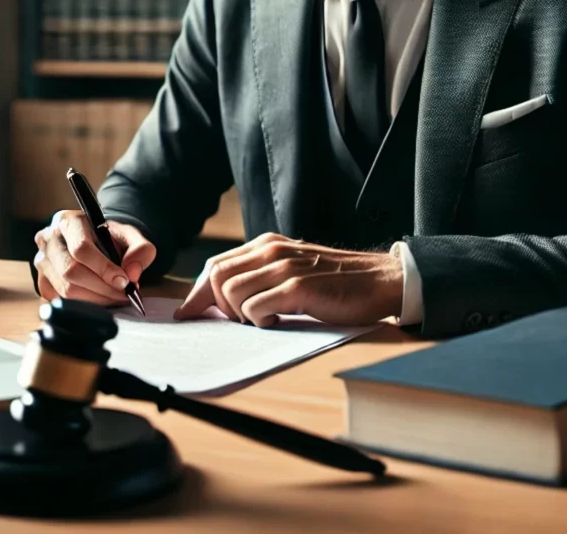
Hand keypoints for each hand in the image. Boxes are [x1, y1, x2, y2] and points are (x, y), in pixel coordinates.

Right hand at [33, 209, 155, 304]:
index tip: (124, 282)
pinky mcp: (41, 281)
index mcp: (68, 221)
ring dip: (94, 299)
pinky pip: (60, 301)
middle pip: (70, 271)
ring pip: (64, 289)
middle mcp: (48, 239)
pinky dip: (83, 305)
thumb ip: (140, 249)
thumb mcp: (130, 236)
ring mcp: (41, 261)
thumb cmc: (111, 238)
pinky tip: (99, 299)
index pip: (81, 248)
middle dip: (101, 288)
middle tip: (123, 295)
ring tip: (115, 297)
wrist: (96, 241)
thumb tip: (132, 274)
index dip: (104, 268)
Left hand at [172, 232, 403, 326]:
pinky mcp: (298, 287)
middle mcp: (272, 251)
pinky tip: (278, 322)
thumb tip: (222, 299)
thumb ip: (262, 275)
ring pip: (232, 293)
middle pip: (217, 277)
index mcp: (267, 245)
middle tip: (233, 322)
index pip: (216, 264)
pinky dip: (259, 322)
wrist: (378, 279)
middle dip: (214, 306)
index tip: (188, 314)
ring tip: (263, 320)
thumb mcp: (293, 268)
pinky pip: (257, 309)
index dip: (198, 292)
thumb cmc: (335, 281)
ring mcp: (285, 268)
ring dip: (240, 315)